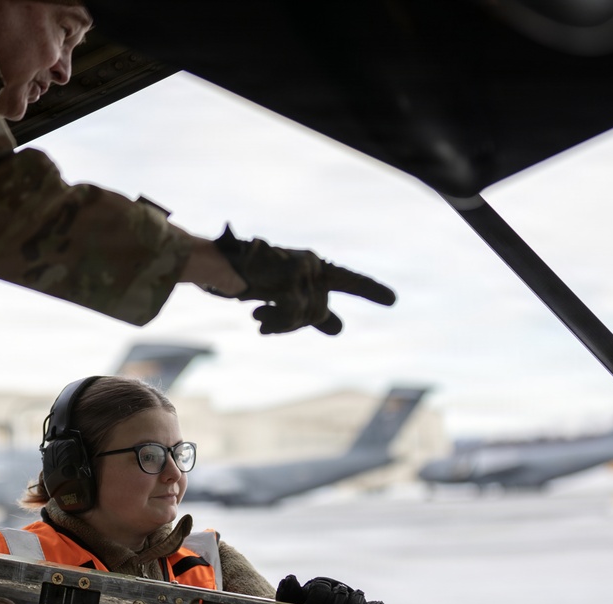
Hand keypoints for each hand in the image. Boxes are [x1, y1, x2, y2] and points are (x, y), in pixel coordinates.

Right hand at [212, 225, 394, 334]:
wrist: (218, 264)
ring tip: (260, 320)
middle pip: (319, 310)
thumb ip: (313, 312)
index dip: (370, 290)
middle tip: (266, 323)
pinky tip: (259, 321)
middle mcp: (311, 265)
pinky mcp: (287, 280)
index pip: (349, 280)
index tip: (393, 301)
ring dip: (282, 326)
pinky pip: (293, 316)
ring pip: (307, 316)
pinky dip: (277, 324)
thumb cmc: (249, 278)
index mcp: (314, 266)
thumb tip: (340, 330)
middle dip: (296, 325)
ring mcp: (300, 271)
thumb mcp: (285, 295)